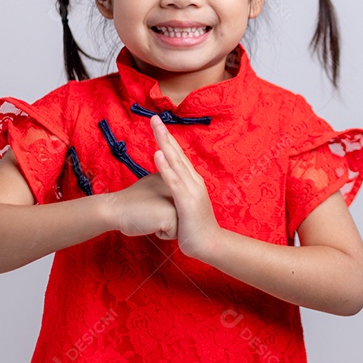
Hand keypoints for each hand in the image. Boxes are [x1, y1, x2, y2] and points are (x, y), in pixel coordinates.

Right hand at [105, 172, 178, 240]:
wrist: (116, 209)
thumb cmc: (133, 203)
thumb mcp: (154, 187)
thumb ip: (168, 189)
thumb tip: (180, 197)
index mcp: (176, 181)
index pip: (181, 207)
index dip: (165, 211)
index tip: (152, 205)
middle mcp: (180, 190)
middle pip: (183, 216)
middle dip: (167, 219)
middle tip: (151, 209)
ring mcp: (178, 202)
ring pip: (181, 226)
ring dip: (166, 227)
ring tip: (151, 215)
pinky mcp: (173, 216)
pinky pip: (174, 235)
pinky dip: (161, 233)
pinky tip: (151, 223)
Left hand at [150, 115, 221, 259]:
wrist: (209, 244)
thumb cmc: (195, 228)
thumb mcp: (185, 207)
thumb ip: (177, 195)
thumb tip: (168, 191)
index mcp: (192, 181)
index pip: (178, 156)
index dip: (168, 140)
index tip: (158, 125)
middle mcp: (193, 180)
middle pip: (177, 153)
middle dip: (165, 134)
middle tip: (154, 117)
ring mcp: (190, 189)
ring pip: (175, 162)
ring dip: (165, 144)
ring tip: (156, 129)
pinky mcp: (186, 200)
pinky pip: (173, 180)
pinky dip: (165, 166)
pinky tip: (157, 154)